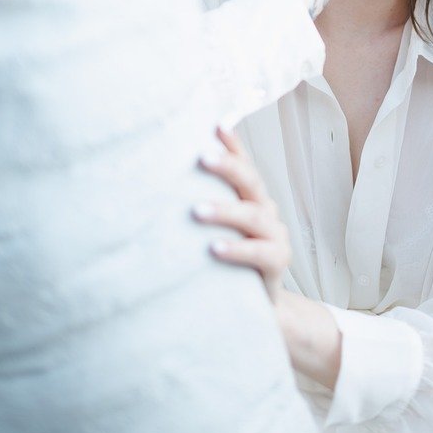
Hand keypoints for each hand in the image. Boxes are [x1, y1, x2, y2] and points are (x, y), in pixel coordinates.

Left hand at [193, 125, 290, 305]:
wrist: (260, 307)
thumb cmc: (227, 263)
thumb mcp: (216, 230)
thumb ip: (200, 206)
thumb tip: (155, 183)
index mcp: (252, 198)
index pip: (244, 165)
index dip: (233, 145)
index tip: (215, 125)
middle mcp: (266, 211)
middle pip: (252, 182)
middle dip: (229, 167)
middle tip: (202, 158)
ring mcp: (275, 237)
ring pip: (254, 216)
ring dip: (225, 211)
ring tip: (196, 210)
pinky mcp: (278, 263)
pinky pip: (260, 253)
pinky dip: (237, 248)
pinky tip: (214, 247)